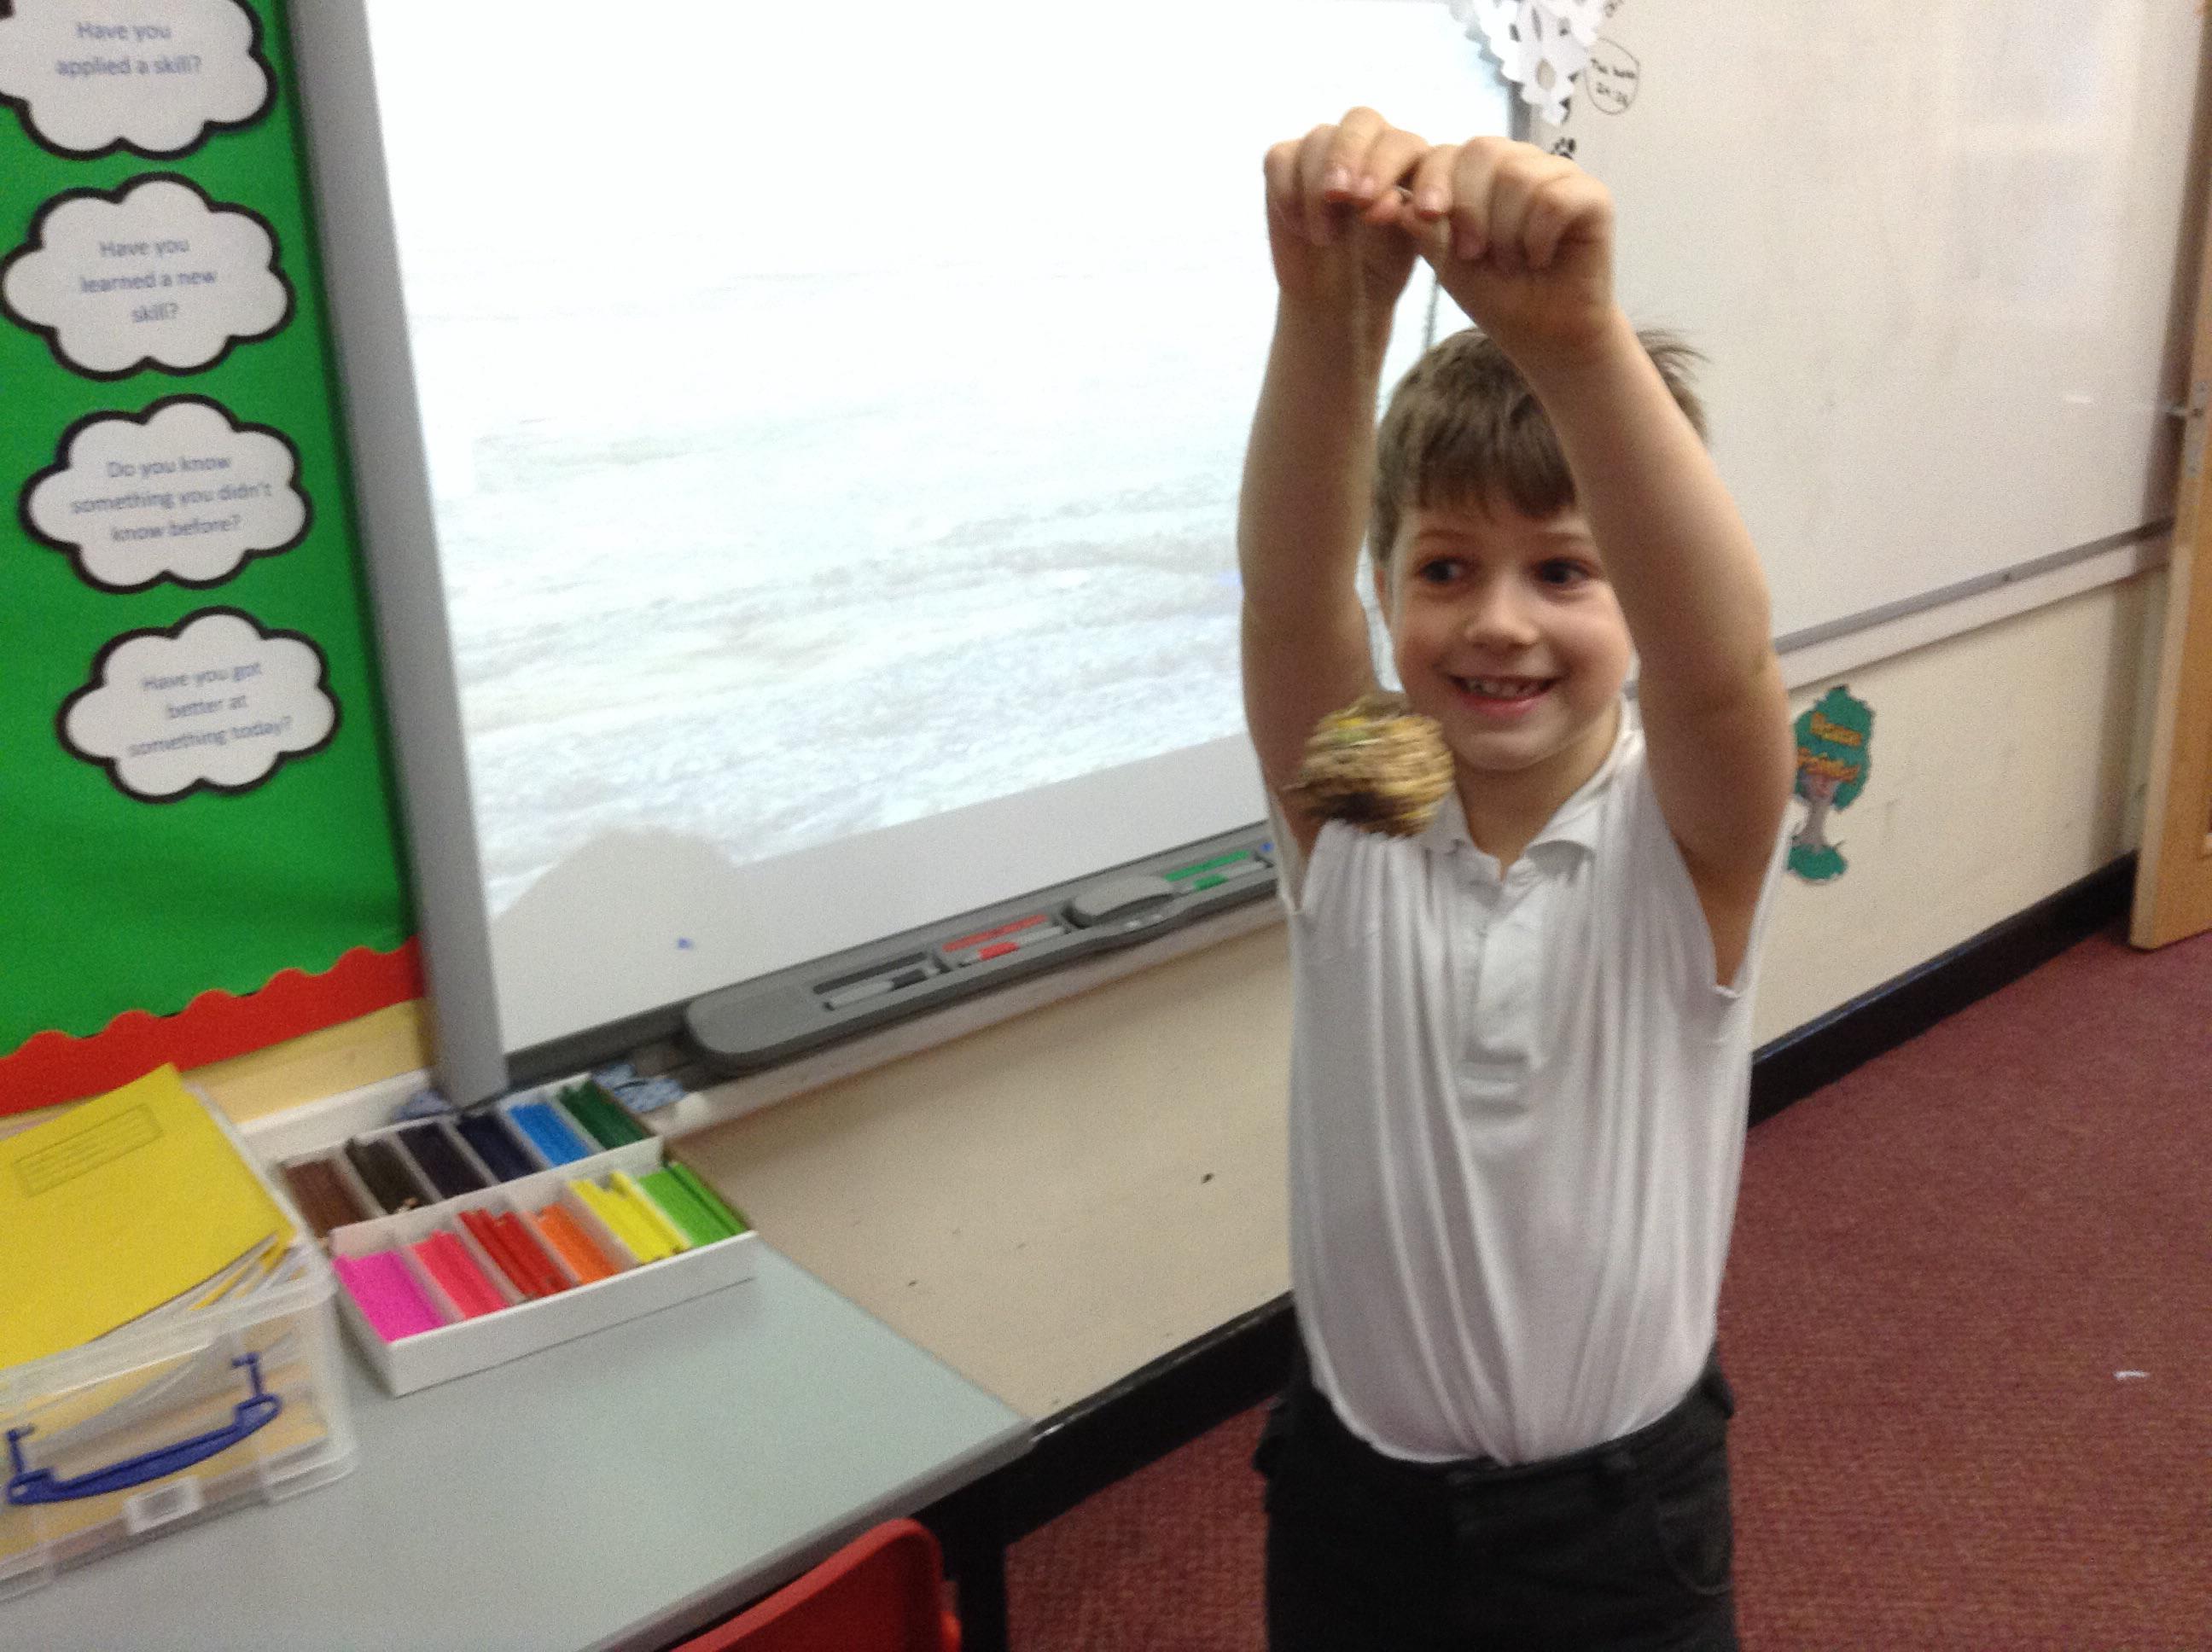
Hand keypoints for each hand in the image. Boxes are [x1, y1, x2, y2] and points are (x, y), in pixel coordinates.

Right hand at [1262, 108, 1428, 321]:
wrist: (1335, 295)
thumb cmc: (1382, 269)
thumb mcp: (1413, 253)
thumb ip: (1422, 225)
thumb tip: (1396, 203)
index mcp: (1410, 158)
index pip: (1404, 142)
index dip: (1390, 167)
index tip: (1380, 209)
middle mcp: (1369, 144)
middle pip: (1361, 120)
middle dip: (1351, 156)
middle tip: (1343, 197)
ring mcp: (1326, 151)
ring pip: (1319, 139)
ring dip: (1317, 185)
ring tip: (1325, 237)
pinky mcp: (1287, 165)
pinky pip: (1281, 158)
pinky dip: (1287, 192)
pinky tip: (1300, 227)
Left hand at [1401, 137, 1617, 362]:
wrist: (1543, 336)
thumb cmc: (1496, 296)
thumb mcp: (1448, 263)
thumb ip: (1425, 229)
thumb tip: (1397, 201)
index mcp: (1479, 173)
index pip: (1449, 152)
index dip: (1432, 179)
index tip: (1425, 214)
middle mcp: (1518, 163)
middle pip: (1483, 150)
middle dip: (1468, 207)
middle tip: (1472, 253)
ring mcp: (1557, 175)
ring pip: (1518, 175)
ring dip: (1505, 231)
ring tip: (1511, 261)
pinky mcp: (1592, 196)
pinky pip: (1554, 198)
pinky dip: (1538, 237)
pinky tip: (1539, 258)